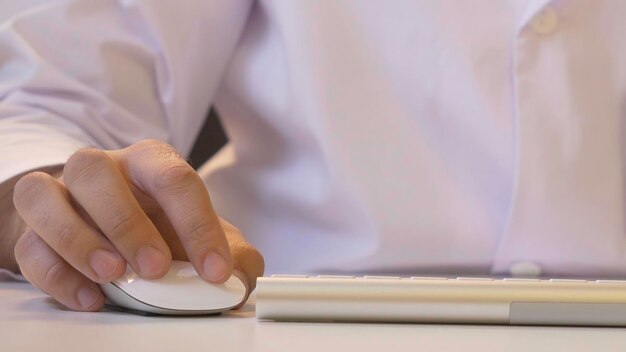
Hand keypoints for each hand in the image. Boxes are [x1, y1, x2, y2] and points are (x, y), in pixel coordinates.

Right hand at [11, 140, 263, 310]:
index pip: (175, 179)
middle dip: (126, 222)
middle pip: (96, 171)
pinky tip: (91, 297)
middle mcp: (101, 169)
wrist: (108, 225)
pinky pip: (29, 246)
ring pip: (44, 196)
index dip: (198, 225)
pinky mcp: (32, 231)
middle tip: (155, 268)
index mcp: (149, 161)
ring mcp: (60, 195)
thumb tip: (240, 277)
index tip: (215, 271)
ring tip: (114, 275)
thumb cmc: (160, 224)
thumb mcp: (200, 234)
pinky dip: (57, 275)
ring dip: (78, 239)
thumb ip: (230, 252)